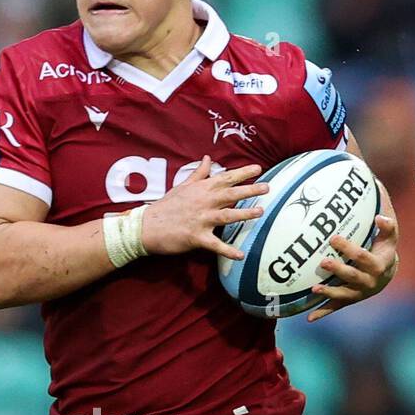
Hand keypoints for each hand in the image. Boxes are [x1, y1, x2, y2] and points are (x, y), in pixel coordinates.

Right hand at [141, 155, 269, 259]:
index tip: (258, 168)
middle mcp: (203, 202)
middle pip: (231, 194)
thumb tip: (208, 159)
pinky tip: (240, 255)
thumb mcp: (182, 186)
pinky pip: (215, 245)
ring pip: (227, 215)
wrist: (147, 226)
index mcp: (201, 189)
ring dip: (244, 214)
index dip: (243, 173)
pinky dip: (228, 251)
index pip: (225, 178)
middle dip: (250, 189)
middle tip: (267, 187)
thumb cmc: (166, 206)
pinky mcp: (196, 237)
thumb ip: (199, 174)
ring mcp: (201, 219)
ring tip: (260, 212)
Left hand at [307, 211, 398, 322]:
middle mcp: (368, 282)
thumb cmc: (384, 250)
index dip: (348, 248)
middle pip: (352, 276)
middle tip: (323, 262)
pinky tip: (309, 317)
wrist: (387, 274)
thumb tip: (378, 217)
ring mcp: (358, 293)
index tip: (333, 238)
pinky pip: (335, 307)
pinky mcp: (349, 300)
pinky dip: (322, 313)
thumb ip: (387, 226)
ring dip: (328, 292)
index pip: (362, 256)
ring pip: (343, 294)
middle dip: (338, 270)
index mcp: (377, 266)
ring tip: (314, 289)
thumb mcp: (390, 237)